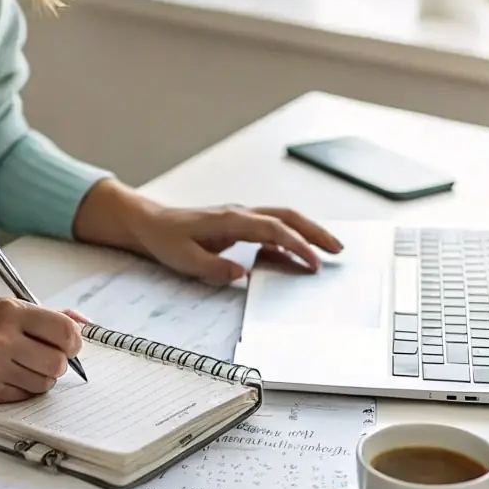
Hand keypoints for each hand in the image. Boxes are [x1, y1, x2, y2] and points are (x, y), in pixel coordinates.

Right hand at [0, 299, 84, 401]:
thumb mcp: (7, 306)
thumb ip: (48, 315)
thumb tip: (85, 324)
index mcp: (10, 313)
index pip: (64, 331)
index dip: (74, 341)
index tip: (70, 344)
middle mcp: (1, 339)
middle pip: (58, 362)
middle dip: (59, 361)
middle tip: (46, 356)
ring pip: (44, 383)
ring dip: (42, 376)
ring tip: (24, 364)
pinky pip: (24, 396)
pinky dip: (24, 388)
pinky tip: (10, 375)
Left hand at [73, 180, 342, 284]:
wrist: (150, 222)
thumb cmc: (165, 239)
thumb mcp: (184, 259)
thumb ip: (214, 268)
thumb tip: (243, 274)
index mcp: (230, 220)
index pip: (273, 229)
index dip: (296, 245)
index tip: (313, 262)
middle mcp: (240, 214)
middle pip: (287, 216)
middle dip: (315, 232)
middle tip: (338, 249)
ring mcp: (241, 217)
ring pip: (283, 219)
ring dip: (307, 232)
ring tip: (328, 250)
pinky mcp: (239, 225)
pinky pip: (271, 229)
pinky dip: (289, 239)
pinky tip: (295, 256)